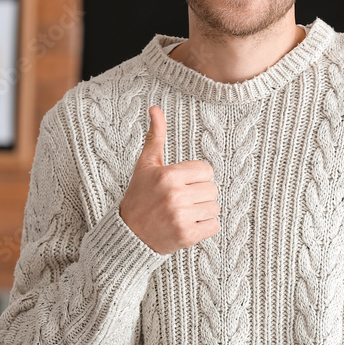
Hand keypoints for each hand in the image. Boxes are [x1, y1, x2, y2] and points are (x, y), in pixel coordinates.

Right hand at [118, 105, 220, 254]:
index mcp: (168, 175)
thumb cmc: (139, 196)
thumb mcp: (146, 165)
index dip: (196, 177)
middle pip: (213, 189)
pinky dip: (204, 228)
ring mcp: (181, 217)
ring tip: (184, 213)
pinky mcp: (187, 236)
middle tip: (181, 201)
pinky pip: (214, 226)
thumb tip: (155, 108)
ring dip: (203, 212)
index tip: (181, 184)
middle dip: (200, 194)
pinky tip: (187, 226)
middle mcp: (175, 196)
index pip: (207, 170)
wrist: (128, 235)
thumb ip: (155, 137)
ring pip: (215, 208)